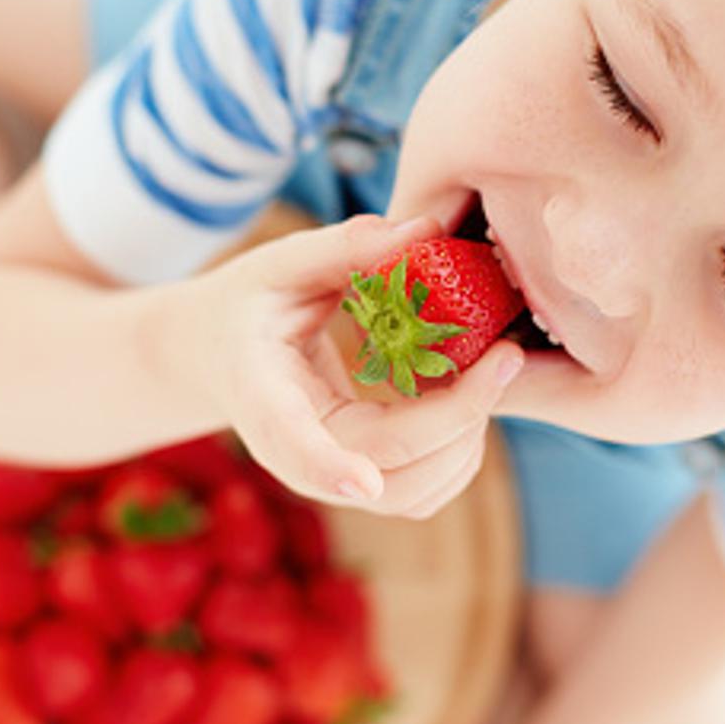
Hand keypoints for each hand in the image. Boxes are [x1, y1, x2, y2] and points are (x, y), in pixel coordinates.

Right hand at [170, 213, 524, 513]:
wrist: (220, 354)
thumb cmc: (251, 304)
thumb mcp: (279, 264)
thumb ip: (346, 248)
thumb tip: (426, 229)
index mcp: (263, 399)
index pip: (293, 445)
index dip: (327, 467)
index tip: (362, 484)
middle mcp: (296, 455)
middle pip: (384, 473)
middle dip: (458, 421)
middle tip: (504, 355)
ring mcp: (332, 478)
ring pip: (412, 494)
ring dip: (466, 441)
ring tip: (490, 371)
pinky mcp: (364, 483)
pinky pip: (423, 491)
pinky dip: (460, 452)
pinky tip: (470, 396)